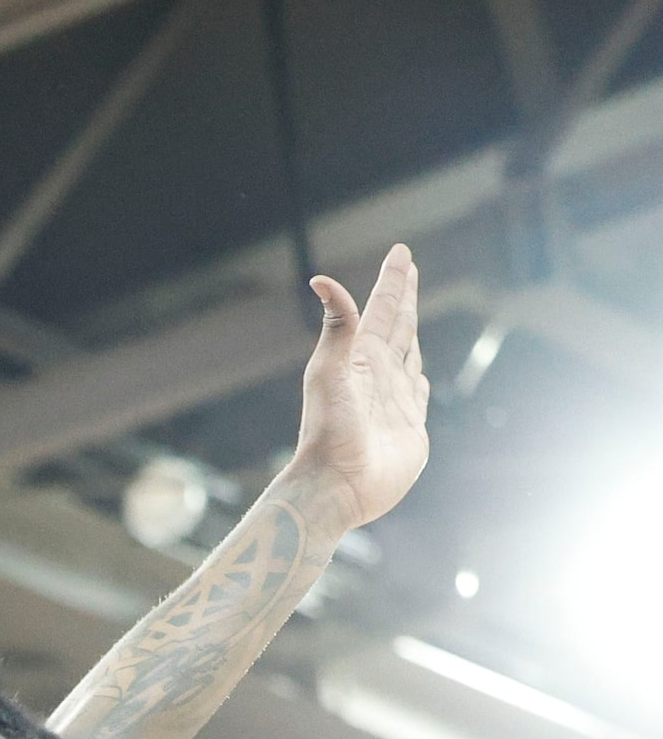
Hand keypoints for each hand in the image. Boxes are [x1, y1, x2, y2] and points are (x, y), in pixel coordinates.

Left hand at [290, 243, 431, 528]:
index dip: (393, 281)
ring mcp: (394, 400)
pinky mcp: (408, 426)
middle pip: (397, 325)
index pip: (381, 310)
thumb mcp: (330, 372)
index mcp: (361, 358)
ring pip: (409, 354)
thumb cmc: (329, 431)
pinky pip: (417, 392)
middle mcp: (377, 375)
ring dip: (412, 331)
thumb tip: (320, 279)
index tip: (401, 252)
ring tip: (411, 312)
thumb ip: (337, 327)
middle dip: (404, 296)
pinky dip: (419, 375)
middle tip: (409, 267)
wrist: (336, 485)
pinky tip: (417, 369)